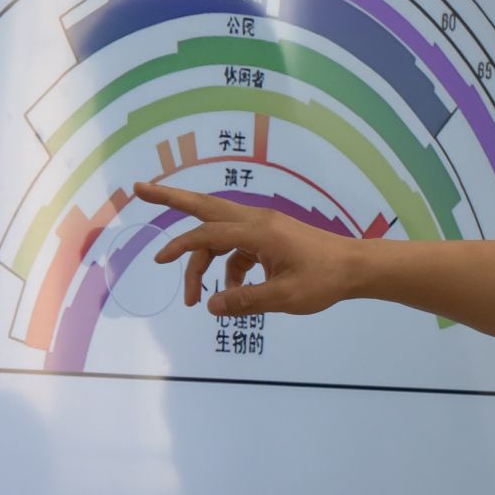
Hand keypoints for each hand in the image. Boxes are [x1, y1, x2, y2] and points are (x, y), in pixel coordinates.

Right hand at [133, 181, 362, 316]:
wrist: (356, 267)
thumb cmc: (325, 280)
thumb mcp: (284, 298)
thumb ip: (245, 301)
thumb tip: (210, 306)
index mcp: (258, 231)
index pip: (208, 235)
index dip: (181, 248)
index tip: (160, 261)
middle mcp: (257, 221)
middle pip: (204, 207)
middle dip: (170, 198)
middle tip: (138, 189)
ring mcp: (264, 227)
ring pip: (219, 234)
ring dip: (203, 261)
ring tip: (195, 297)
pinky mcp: (270, 236)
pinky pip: (237, 247)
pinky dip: (228, 266)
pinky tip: (231, 291)